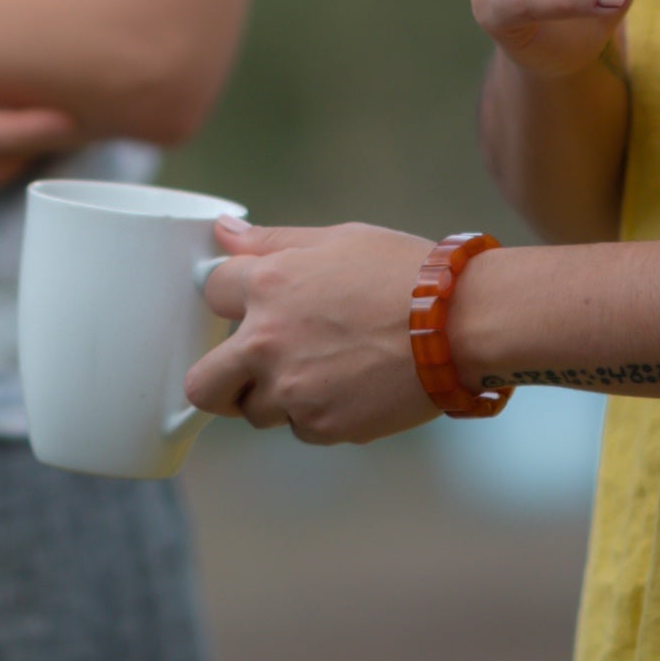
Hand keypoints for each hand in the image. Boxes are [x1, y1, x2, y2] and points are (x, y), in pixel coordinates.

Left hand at [188, 219, 441, 444]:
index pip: (209, 295)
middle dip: (219, 380)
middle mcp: (266, 343)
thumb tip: (223, 232)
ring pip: (254, 411)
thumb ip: (271, 242)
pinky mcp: (322, 426)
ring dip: (275, 397)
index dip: (230, 298)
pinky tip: (349, 387)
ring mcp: (292, 391)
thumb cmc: (403, 273)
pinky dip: (316, 415)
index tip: (245, 304)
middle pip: (201, 385)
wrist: (458, 324)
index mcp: (266, 286)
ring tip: (322, 372)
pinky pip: (299, 428)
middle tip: (246, 372)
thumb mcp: (336, 239)